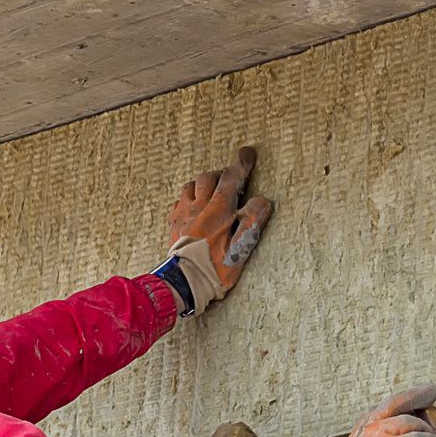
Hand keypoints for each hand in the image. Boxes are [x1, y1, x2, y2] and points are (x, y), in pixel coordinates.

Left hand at [166, 145, 273, 314]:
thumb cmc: (215, 269)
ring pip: (190, 186)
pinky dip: (187, 199)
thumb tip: (262, 200)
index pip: (231, 178)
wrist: (183, 283)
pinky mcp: (173, 225)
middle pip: (208, 177)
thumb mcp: (242, 247)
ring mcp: (183, 214)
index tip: (248, 153)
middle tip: (231, 178)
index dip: (241, 164)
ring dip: (201, 184)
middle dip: (221, 173)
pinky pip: (178, 202)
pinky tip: (192, 207)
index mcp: (218, 209)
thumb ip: (253, 220)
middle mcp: (198, 206)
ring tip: (210, 191)